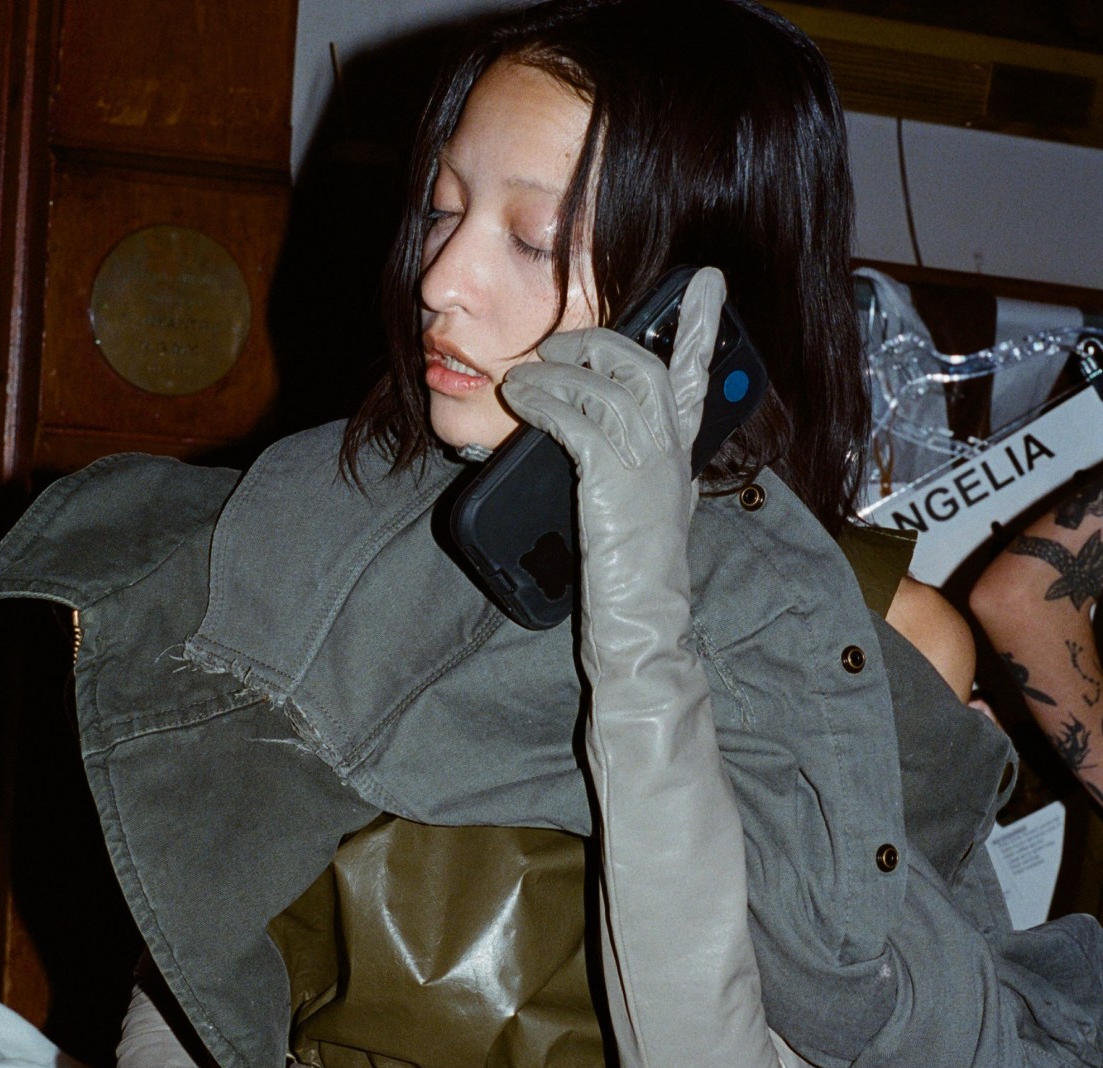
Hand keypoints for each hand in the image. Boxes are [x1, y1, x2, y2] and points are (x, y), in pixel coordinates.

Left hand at [500, 267, 724, 681]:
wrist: (644, 625)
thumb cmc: (637, 581)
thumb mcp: (648, 515)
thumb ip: (639, 474)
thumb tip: (602, 440)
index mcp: (681, 458)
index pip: (698, 379)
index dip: (702, 327)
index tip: (704, 282)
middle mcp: (671, 452)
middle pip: (643, 365)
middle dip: (599, 340)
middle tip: (559, 340)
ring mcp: (646, 463)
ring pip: (606, 384)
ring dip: (560, 369)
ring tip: (526, 372)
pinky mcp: (612, 479)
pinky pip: (576, 418)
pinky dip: (546, 401)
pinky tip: (524, 399)